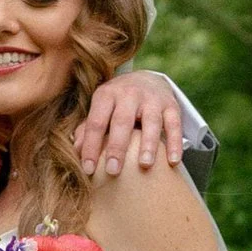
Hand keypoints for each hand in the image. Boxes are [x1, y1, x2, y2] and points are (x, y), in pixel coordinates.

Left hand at [74, 67, 185, 181]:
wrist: (147, 79)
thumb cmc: (117, 103)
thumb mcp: (101, 109)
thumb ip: (88, 128)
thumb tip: (76, 150)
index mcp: (106, 95)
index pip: (96, 122)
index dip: (91, 146)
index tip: (88, 169)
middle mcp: (129, 94)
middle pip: (122, 121)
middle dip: (117, 147)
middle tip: (112, 171)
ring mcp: (152, 99)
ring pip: (151, 122)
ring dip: (148, 144)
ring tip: (144, 165)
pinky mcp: (171, 105)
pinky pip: (175, 124)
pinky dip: (175, 143)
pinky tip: (173, 161)